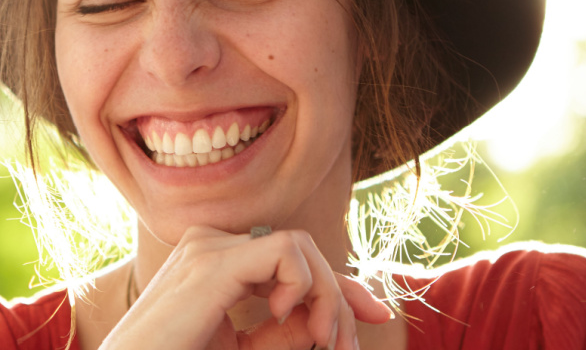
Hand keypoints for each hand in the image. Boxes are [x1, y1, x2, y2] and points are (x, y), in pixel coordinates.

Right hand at [100, 226, 392, 349]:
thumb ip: (280, 334)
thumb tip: (326, 319)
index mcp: (213, 263)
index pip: (289, 260)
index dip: (339, 285)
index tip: (377, 314)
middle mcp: (209, 246)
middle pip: (301, 250)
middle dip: (340, 294)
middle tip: (347, 346)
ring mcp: (208, 248)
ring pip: (300, 246)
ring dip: (327, 294)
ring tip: (324, 339)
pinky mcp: (214, 264)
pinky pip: (285, 251)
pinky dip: (303, 284)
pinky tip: (285, 316)